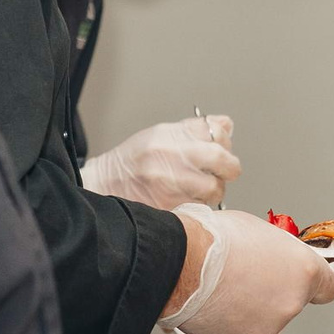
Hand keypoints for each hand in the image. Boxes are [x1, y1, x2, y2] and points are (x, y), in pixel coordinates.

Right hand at [82, 114, 240, 208]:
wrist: (104, 186)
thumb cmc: (133, 161)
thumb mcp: (160, 134)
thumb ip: (195, 130)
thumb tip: (226, 125)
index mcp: (169, 136)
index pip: (216, 131)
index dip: (225, 141)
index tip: (221, 147)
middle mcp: (171, 158)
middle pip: (223, 159)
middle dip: (229, 167)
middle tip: (223, 171)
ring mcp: (171, 185)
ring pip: (215, 188)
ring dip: (214, 190)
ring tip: (199, 187)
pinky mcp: (170, 208)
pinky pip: (201, 207)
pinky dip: (200, 204)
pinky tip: (187, 198)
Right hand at [162, 205, 333, 333]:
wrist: (180, 264)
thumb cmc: (214, 240)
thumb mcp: (259, 231)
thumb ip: (278, 251)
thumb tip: (275, 257)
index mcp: (305, 271)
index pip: (328, 288)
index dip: (314, 285)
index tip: (305, 285)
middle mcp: (292, 303)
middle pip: (291, 303)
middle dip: (272, 294)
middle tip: (245, 278)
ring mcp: (269, 327)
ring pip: (265, 321)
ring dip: (250, 311)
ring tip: (224, 291)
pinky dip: (229, 325)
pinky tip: (214, 307)